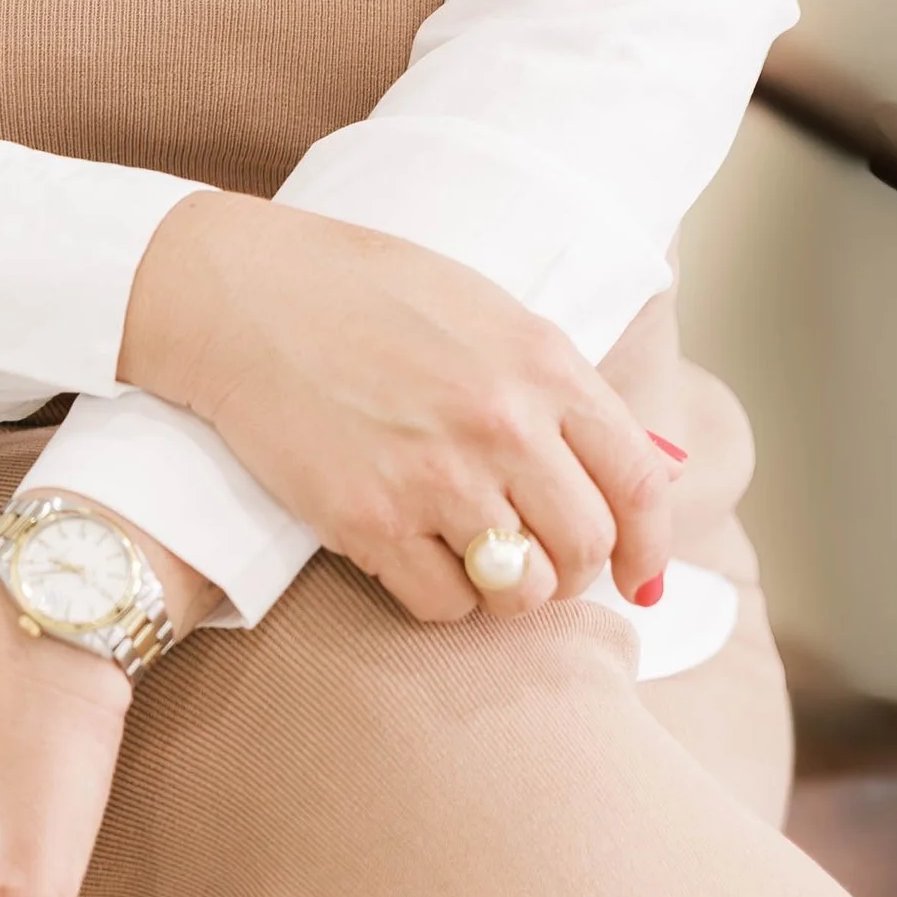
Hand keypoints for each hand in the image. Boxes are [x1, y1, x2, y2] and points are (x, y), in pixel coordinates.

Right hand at [120, 192, 676, 627]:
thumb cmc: (365, 292)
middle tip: (539, 561)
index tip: (641, 578)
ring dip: (507, 588)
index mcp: (542, 364)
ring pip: (519, 590)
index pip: (639, 484)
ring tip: (475, 555)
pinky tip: (416, 553)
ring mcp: (436, 478)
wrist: (245, 295)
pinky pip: (442, 604)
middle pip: (585, 548)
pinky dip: (439, 595)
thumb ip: (555, 386)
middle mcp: (502, 425)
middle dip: (572, 570)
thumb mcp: (485, 310)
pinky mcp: (369, 522)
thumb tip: (629, 469)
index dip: (651, 548)